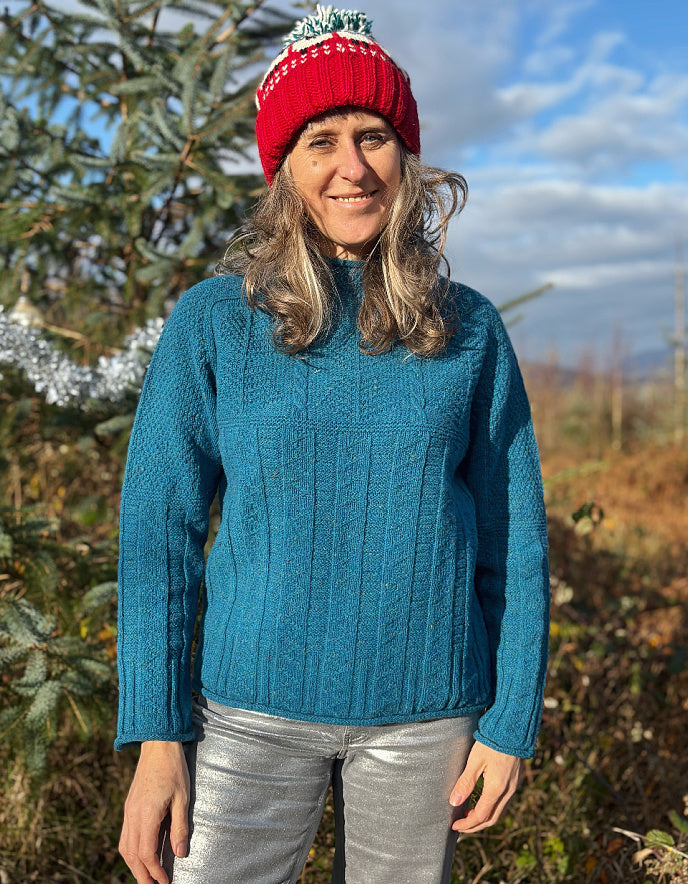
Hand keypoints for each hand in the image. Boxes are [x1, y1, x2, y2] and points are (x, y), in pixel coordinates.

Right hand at [119, 741, 189, 883]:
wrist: (157, 744)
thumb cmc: (173, 768)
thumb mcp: (182, 798)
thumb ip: (180, 827)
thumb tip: (180, 853)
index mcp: (146, 814)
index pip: (146, 852)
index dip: (155, 871)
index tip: (165, 881)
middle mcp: (132, 815)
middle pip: (132, 855)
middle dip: (141, 874)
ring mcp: (128, 811)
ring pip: (125, 847)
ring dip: (134, 865)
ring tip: (146, 876)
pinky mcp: (128, 806)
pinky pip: (125, 835)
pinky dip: (130, 851)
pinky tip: (139, 854)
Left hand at [449, 741, 523, 833]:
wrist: (512, 728)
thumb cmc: (491, 742)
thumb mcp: (475, 761)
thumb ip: (465, 782)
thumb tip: (454, 802)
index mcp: (497, 789)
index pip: (480, 816)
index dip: (466, 824)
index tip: (454, 826)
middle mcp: (508, 792)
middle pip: (491, 818)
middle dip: (475, 825)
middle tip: (460, 826)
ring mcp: (513, 787)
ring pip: (499, 812)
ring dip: (484, 817)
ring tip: (468, 814)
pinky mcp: (515, 781)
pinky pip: (503, 802)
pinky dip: (491, 808)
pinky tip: (481, 801)